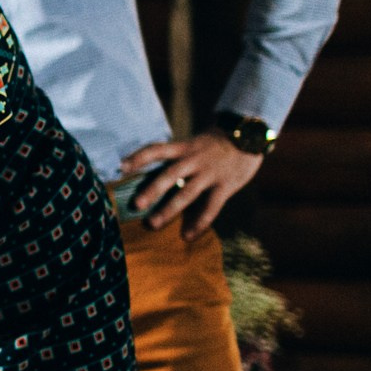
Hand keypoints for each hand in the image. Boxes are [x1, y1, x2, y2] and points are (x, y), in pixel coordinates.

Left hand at [123, 131, 263, 240]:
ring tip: (153, 224)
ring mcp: (210, 173)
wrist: (250, 134)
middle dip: (152, 190)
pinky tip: (188, 235)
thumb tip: (152, 174)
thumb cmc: (216, 143)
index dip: (138, 157)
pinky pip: (211, 207)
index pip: (157, 150)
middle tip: (135, 205)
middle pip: (170, 174)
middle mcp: (195, 159)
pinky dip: (199, 222)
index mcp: (184, 148)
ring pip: (188, 193)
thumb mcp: (194, 143)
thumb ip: (177, 157)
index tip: (120, 167)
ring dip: (169, 210)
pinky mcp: (226, 185)